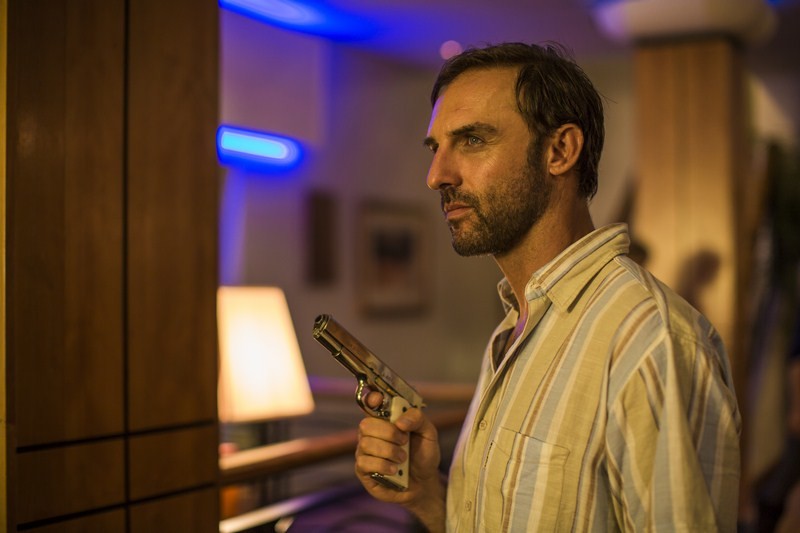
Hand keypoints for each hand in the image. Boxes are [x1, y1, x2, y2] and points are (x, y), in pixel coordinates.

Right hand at [355, 391, 445, 530]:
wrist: (424, 483)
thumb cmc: (423, 455)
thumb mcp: (429, 433)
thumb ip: (418, 419)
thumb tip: (400, 421)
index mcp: (385, 419)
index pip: (370, 403)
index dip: (371, 398)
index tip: (379, 400)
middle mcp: (371, 433)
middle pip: (366, 424)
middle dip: (388, 432)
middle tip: (404, 441)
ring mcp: (365, 451)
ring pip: (366, 444)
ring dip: (389, 451)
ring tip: (403, 459)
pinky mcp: (363, 470)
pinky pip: (364, 463)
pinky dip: (383, 466)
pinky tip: (394, 470)